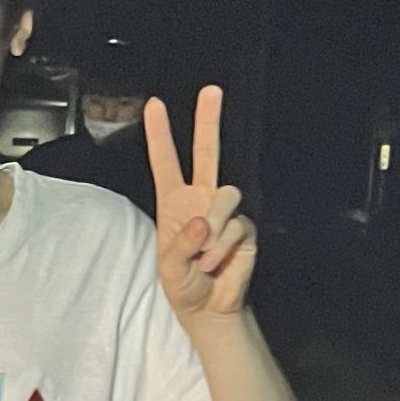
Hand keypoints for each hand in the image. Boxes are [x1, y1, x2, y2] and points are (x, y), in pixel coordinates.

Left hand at [144, 85, 257, 322]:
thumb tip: (200, 223)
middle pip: (207, 152)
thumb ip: (181, 245)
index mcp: (174, 202)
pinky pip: (238, 225)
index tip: (154, 105)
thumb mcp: (169, 268)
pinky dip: (223, 247)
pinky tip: (217, 262)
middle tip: (211, 91)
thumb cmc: (184, 286)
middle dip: (209, 121)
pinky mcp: (245, 228)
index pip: (166, 161)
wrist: (210, 309)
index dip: (160, 134)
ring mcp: (225, 212)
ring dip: (213, 227)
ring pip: (226, 194)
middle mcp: (201, 200)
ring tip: (203, 256)